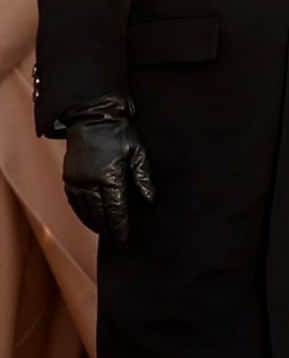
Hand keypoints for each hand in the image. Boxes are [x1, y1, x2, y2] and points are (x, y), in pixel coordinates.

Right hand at [61, 95, 154, 246]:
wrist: (93, 117)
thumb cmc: (119, 132)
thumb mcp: (138, 151)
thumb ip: (143, 177)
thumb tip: (150, 199)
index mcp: (109, 177)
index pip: (115, 209)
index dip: (119, 226)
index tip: (124, 239)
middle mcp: (90, 182)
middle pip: (99, 213)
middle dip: (108, 228)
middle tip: (116, 240)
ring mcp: (77, 180)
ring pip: (84, 210)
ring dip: (93, 223)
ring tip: (104, 232)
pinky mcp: (69, 177)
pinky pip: (73, 201)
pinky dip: (81, 212)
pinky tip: (88, 217)